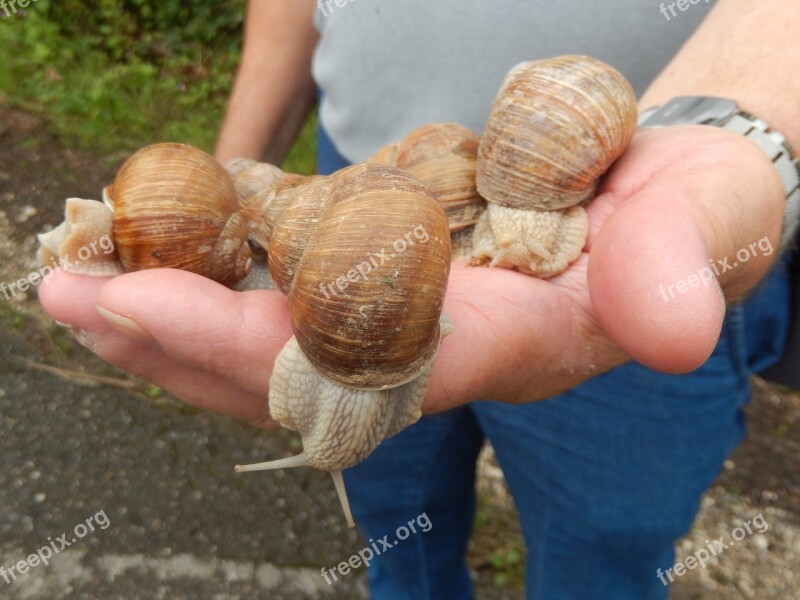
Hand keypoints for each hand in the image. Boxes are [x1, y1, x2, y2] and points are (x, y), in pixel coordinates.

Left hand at [38, 126, 783, 420]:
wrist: (674, 185)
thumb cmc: (693, 205)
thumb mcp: (704, 222)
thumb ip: (678, 269)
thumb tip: (662, 328)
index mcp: (516, 343)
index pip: (373, 367)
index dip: (266, 348)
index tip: (146, 307)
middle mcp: (449, 345)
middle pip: (300, 367)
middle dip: (181, 338)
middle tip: (68, 297)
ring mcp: (416, 312)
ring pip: (281, 333)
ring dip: (177, 308)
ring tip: (78, 279)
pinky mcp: (396, 272)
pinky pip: (292, 283)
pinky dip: (220, 265)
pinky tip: (155, 242)